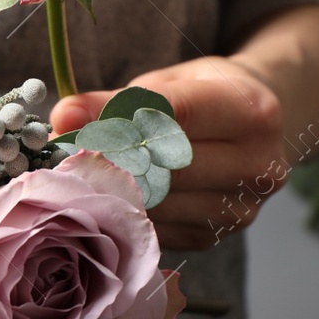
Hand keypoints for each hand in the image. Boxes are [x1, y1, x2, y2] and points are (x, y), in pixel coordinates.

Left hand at [50, 56, 285, 249]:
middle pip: (163, 167)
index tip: (65, 120)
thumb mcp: (168, 82)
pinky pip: (154, 228)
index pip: (175, 115)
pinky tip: (107, 195)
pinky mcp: (215, 236)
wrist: (253, 132)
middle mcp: (257, 165)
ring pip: (154, 204)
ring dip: (107, 190)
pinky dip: (124, 212)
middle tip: (60, 151)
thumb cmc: (204, 97)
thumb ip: (115, 101)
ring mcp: (240, 208)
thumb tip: (62, 118)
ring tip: (76, 171)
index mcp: (254, 112)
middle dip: (105, 158)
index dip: (114, 118)